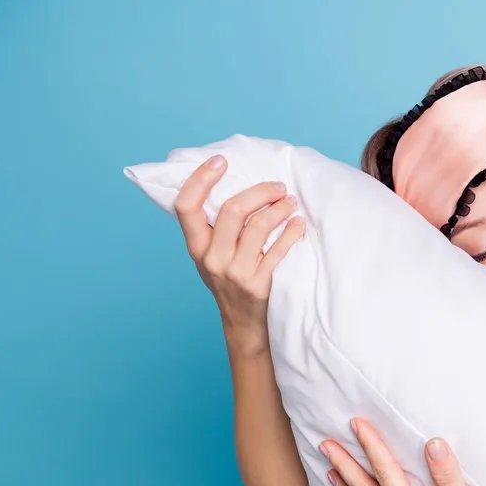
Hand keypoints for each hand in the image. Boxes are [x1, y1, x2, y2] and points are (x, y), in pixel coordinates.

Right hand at [173, 155, 305, 356]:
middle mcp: (211, 259)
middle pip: (232, 210)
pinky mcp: (258, 285)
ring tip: (291, 202)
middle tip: (278, 186)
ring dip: (279, 209)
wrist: (242, 324)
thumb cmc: (229, 281)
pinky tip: (299, 224)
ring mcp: (235, 272)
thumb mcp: (211, 255)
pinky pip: (278, 251)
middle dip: (259, 191)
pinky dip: (291, 232)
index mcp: (196, 247)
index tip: (220, 161)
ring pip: (258, 227)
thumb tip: (232, 182)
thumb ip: (214, 227)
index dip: (200, 179)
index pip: (186, 206)